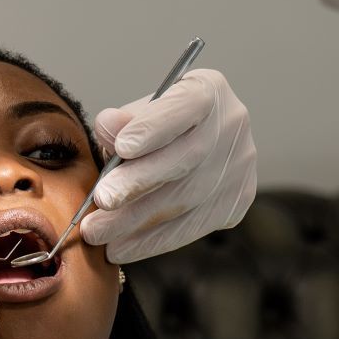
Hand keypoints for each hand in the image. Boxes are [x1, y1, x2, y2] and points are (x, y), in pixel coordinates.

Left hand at [80, 69, 256, 262]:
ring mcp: (240, 166)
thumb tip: (108, 127)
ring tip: (98, 232)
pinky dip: (153, 240)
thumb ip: (123, 120)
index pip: (183, 106)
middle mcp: (232, 125)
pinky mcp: (237, 201)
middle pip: (186, 158)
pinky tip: (121, 247)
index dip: (153, 127)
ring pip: (187, 199)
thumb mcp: (141, 111)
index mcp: (207, 91)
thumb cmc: (161, 124)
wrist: (202, 142)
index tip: (121, 147)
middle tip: (102, 199)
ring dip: (137, 220)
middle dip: (139, 182)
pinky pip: (192, 226)